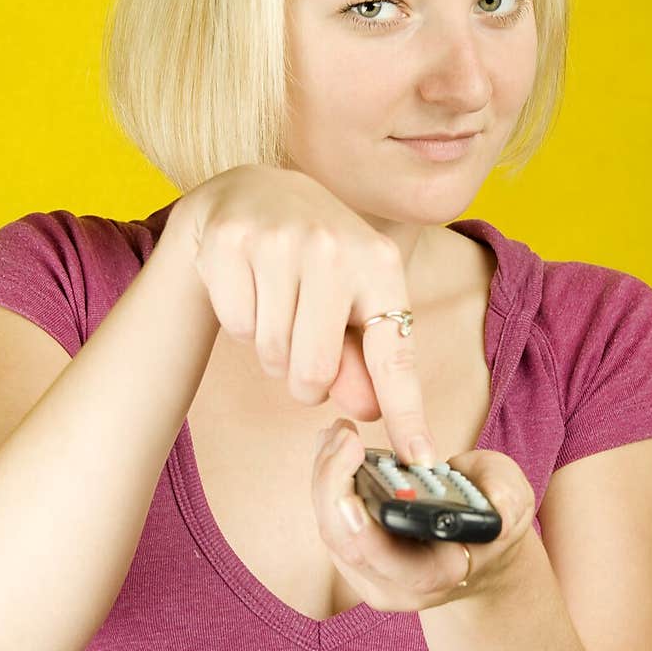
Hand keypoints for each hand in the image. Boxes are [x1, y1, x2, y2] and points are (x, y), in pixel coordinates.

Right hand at [168, 164, 437, 465]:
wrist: (253, 193)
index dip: (405, 412)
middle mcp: (333, 247)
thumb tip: (369, 412)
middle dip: (305, 379)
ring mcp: (279, 240)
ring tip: (277, 307)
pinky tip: (250, 287)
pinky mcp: (230, 241)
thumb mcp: (353, 300)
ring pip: (271, 353)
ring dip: (271, 350)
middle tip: (302, 346)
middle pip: (315, 370)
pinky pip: (236, 327)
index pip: (394, 355)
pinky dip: (241, 323)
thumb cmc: (315, 259)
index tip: (421, 457)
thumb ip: (363, 361)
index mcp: (379, 263)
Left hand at [311, 418, 536, 611]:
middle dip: (334, 487)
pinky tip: (330, 447)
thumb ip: (508, 498)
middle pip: (346, 544)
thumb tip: (494, 499)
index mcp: (439, 574)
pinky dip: (324, 480)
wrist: (479, 547)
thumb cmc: (495, 520)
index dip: (365, 535)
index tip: (349, 498)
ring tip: (336, 434)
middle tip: (343, 438)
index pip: (392, 564)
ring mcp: (371, 573)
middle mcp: (397, 584)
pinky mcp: (353, 555)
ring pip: (331, 530)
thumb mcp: (514, 502)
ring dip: (325, 477)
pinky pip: (328, 520)